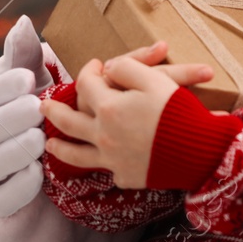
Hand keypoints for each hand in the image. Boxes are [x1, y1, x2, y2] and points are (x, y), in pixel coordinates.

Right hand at [0, 15, 50, 217]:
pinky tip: (38, 170)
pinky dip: (19, 186)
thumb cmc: (24, 108)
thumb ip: (22, 55)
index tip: (28, 78)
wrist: (22, 155)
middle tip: (37, 108)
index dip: (0, 89)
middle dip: (8, 119)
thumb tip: (24, 23)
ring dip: (14, 151)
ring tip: (39, 137)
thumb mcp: (25, 81)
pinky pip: (2, 198)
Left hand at [42, 47, 213, 188]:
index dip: (90, 70)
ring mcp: (112, 160)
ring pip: (76, 155)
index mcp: (109, 108)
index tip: (96, 65)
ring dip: (61, 147)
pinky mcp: (126, 176)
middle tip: (44, 107)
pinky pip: (106, 170)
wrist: (198, 152)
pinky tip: (95, 162)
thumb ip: (129, 67)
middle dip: (55, 111)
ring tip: (50, 144)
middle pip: (69, 121)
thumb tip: (110, 68)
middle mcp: (103, 136)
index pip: (88, 84)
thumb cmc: (178, 112)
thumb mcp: (156, 79)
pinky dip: (97, 164)